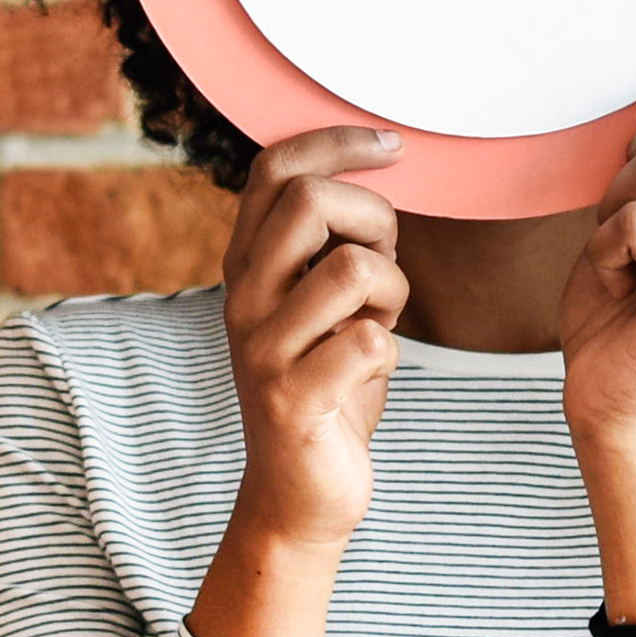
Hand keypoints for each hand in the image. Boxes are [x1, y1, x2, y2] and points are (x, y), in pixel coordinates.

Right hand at [218, 124, 403, 553]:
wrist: (298, 495)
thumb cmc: (327, 387)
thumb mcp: (324, 302)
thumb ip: (337, 243)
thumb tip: (377, 174)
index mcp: (247, 265)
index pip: (275, 168)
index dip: (337, 141)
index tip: (393, 146)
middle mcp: (242, 299)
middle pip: (309, 201)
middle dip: (375, 220)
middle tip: (387, 264)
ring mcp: (261, 349)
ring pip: (351, 269)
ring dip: (391, 293)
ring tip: (378, 327)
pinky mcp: (290, 400)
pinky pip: (369, 341)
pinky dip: (390, 354)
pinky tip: (371, 375)